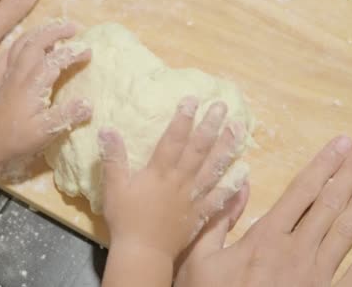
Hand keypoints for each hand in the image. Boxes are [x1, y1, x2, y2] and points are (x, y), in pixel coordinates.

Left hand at [0, 23, 92, 164]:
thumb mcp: (44, 132)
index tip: (89, 52)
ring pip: (25, 41)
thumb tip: (88, 103)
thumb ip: (66, 117)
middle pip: (36, 41)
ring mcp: (12, 72)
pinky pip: (17, 48)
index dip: (73, 53)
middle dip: (56, 30)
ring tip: (59, 28)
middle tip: (75, 27)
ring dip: (43, 31)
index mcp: (32, 85)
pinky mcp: (7, 75)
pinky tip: (39, 42)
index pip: (55, 60)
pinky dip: (31, 39)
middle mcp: (21, 73)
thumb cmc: (15, 138)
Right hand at [101, 97, 243, 259]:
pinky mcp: (202, 213)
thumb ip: (113, 159)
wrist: (143, 252)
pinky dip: (233, 185)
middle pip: (198, 149)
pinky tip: (244, 172)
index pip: (173, 140)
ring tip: (238, 128)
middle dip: (210, 126)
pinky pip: (220, 197)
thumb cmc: (126, 219)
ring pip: (213, 168)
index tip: (193, 100)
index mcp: (160, 172)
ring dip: (226, 147)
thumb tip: (107, 129)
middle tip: (222, 106)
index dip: (183, 119)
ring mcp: (194, 197)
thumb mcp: (114, 187)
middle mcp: (181, 180)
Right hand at [175, 137, 351, 286]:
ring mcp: (317, 275)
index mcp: (267, 237)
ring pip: (347, 232)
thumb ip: (217, 221)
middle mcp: (298, 251)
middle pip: (330, 205)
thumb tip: (238, 184)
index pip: (301, 192)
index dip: (323, 166)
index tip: (340, 143)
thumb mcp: (200, 259)